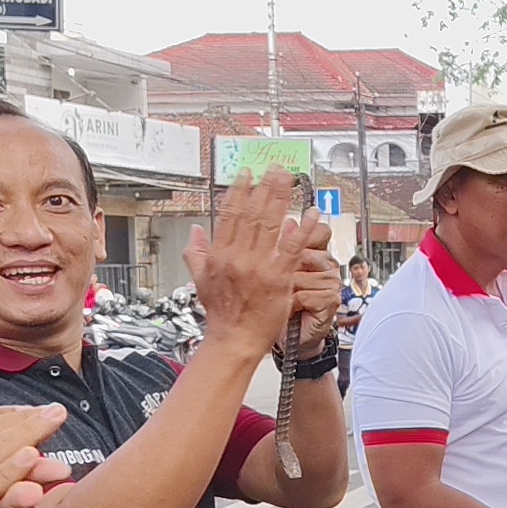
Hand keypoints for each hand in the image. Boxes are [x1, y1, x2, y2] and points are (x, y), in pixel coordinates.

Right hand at [184, 168, 315, 356]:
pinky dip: (303, 229)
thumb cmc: (222, 313)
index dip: (239, 191)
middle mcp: (237, 257)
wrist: (235, 339)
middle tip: (275, 168)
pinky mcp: (279, 278)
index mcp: (218, 255)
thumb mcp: (200, 280)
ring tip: (289, 179)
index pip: (229, 215)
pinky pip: (293, 248)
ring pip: (271, 224)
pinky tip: (310, 213)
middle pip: (252, 214)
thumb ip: (196, 253)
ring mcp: (259, 267)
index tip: (247, 174)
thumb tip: (196, 231)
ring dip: (281, 199)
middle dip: (264, 187)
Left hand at [290, 219, 340, 357]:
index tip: (287, 240)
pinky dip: (292, 303)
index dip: (302, 234)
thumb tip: (289, 221)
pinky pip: (305, 294)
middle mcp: (329, 266)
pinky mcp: (331, 301)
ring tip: (281, 297)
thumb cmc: (284, 302)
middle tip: (278, 280)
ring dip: (285, 289)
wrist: (293, 335)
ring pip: (301, 275)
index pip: (319, 231)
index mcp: (319, 253)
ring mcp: (332, 283)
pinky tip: (289, 307)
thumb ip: (284, 245)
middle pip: (306, 253)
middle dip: (286, 268)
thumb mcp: (278, 270)